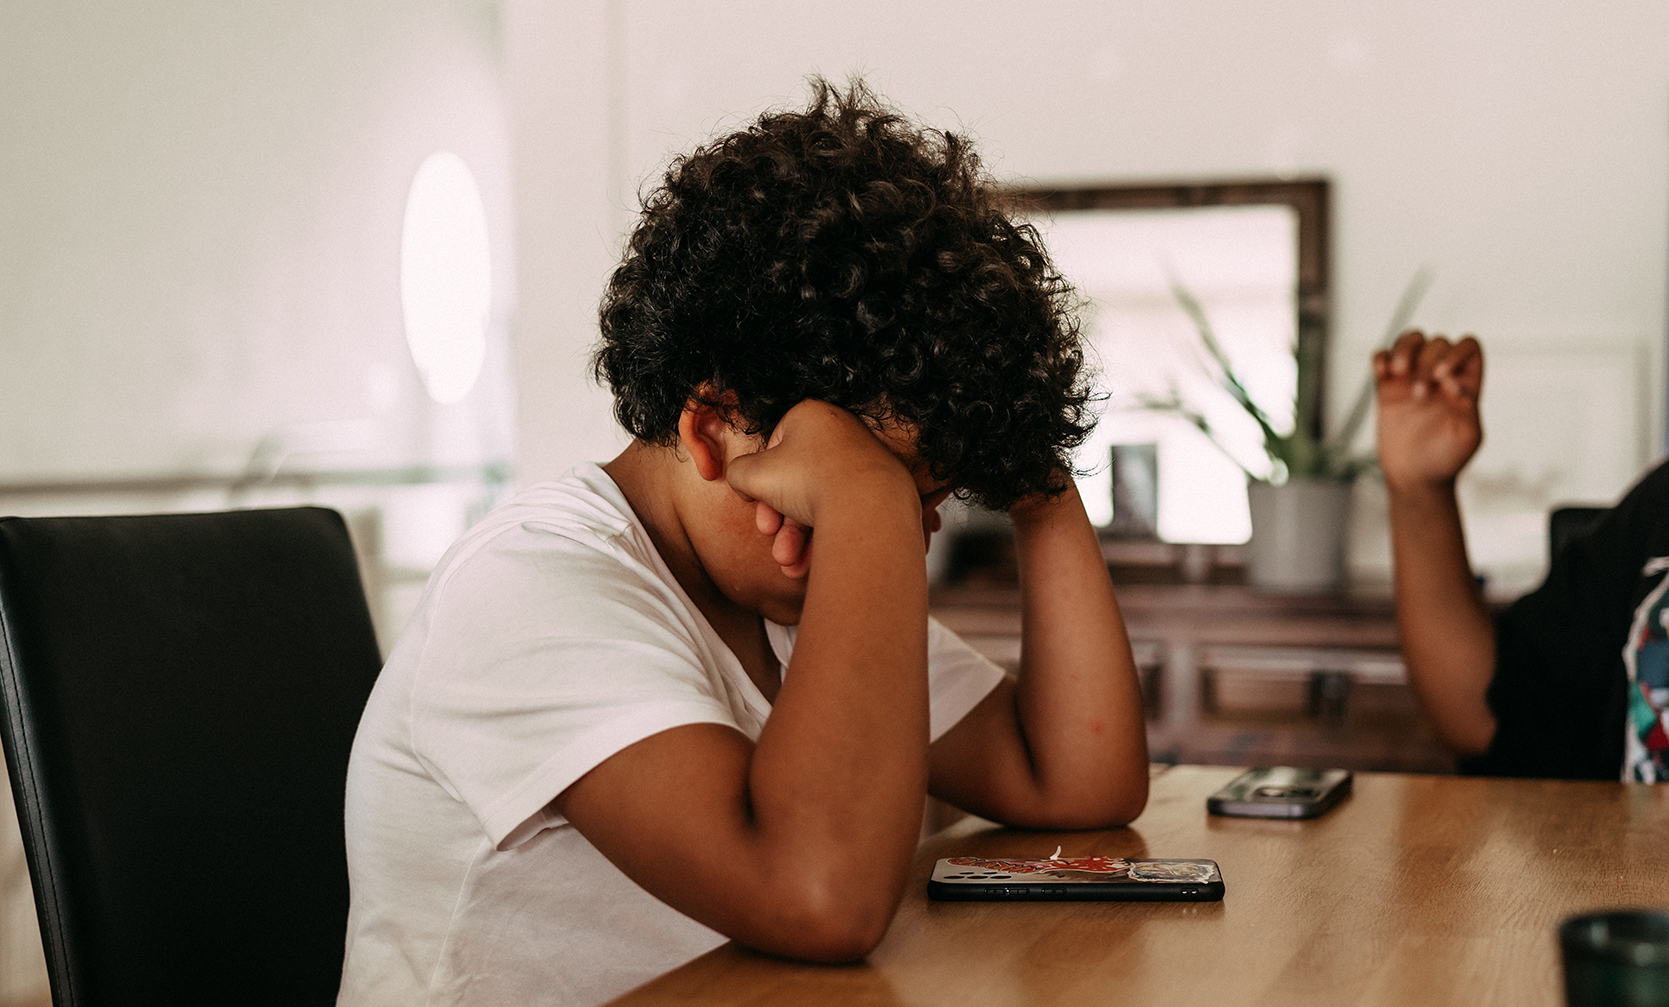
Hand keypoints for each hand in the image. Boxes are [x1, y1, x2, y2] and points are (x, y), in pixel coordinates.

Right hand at [725, 400, 916, 577]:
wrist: (868, 504)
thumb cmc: (809, 480)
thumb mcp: (754, 474)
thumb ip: (738, 473)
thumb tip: (744, 481)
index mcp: (811, 417)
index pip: (775, 450)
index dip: (761, 482)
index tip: (755, 505)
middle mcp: (842, 434)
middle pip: (799, 482)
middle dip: (781, 521)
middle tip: (774, 544)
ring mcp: (866, 462)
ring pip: (821, 502)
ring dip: (798, 539)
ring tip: (790, 564)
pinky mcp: (884, 489)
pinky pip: (846, 512)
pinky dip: (827, 536)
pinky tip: (810, 565)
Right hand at [1374, 330, 1482, 492]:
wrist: (1414, 478)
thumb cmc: (1446, 460)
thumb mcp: (1468, 437)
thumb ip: (1468, 407)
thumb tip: (1453, 382)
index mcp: (1466, 383)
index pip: (1468, 346)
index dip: (1456, 352)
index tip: (1442, 376)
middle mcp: (1441, 375)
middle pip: (1437, 343)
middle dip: (1427, 361)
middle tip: (1419, 394)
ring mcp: (1413, 378)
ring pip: (1412, 340)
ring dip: (1404, 349)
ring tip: (1397, 372)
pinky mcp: (1388, 386)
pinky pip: (1384, 356)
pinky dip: (1381, 357)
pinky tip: (1381, 373)